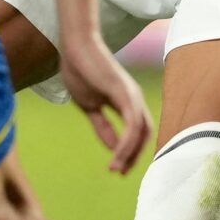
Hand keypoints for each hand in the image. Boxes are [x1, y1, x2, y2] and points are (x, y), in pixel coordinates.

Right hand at [57, 34, 152, 174]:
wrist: (74, 47)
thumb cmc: (80, 71)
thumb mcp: (90, 106)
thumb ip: (103, 126)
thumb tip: (112, 148)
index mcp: (127, 102)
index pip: (137, 132)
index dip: (131, 151)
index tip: (118, 168)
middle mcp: (135, 99)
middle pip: (145, 134)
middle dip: (134, 156)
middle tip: (121, 173)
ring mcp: (132, 95)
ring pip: (140, 132)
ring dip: (130, 154)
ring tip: (116, 169)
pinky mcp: (125, 93)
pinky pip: (132, 124)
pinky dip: (127, 142)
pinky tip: (117, 155)